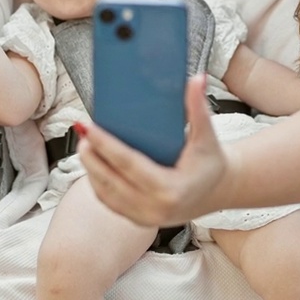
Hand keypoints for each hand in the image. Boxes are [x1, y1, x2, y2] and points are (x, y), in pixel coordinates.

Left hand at [77, 73, 232, 225]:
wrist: (218, 191)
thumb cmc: (211, 162)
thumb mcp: (206, 135)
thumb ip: (198, 106)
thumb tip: (196, 79)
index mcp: (172, 189)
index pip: (130, 164)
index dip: (106, 145)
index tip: (90, 128)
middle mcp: (156, 208)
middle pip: (112, 180)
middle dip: (92, 156)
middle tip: (81, 133)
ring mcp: (146, 218)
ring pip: (107, 193)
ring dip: (91, 170)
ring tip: (83, 145)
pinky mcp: (140, 220)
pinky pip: (111, 203)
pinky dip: (98, 184)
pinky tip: (92, 166)